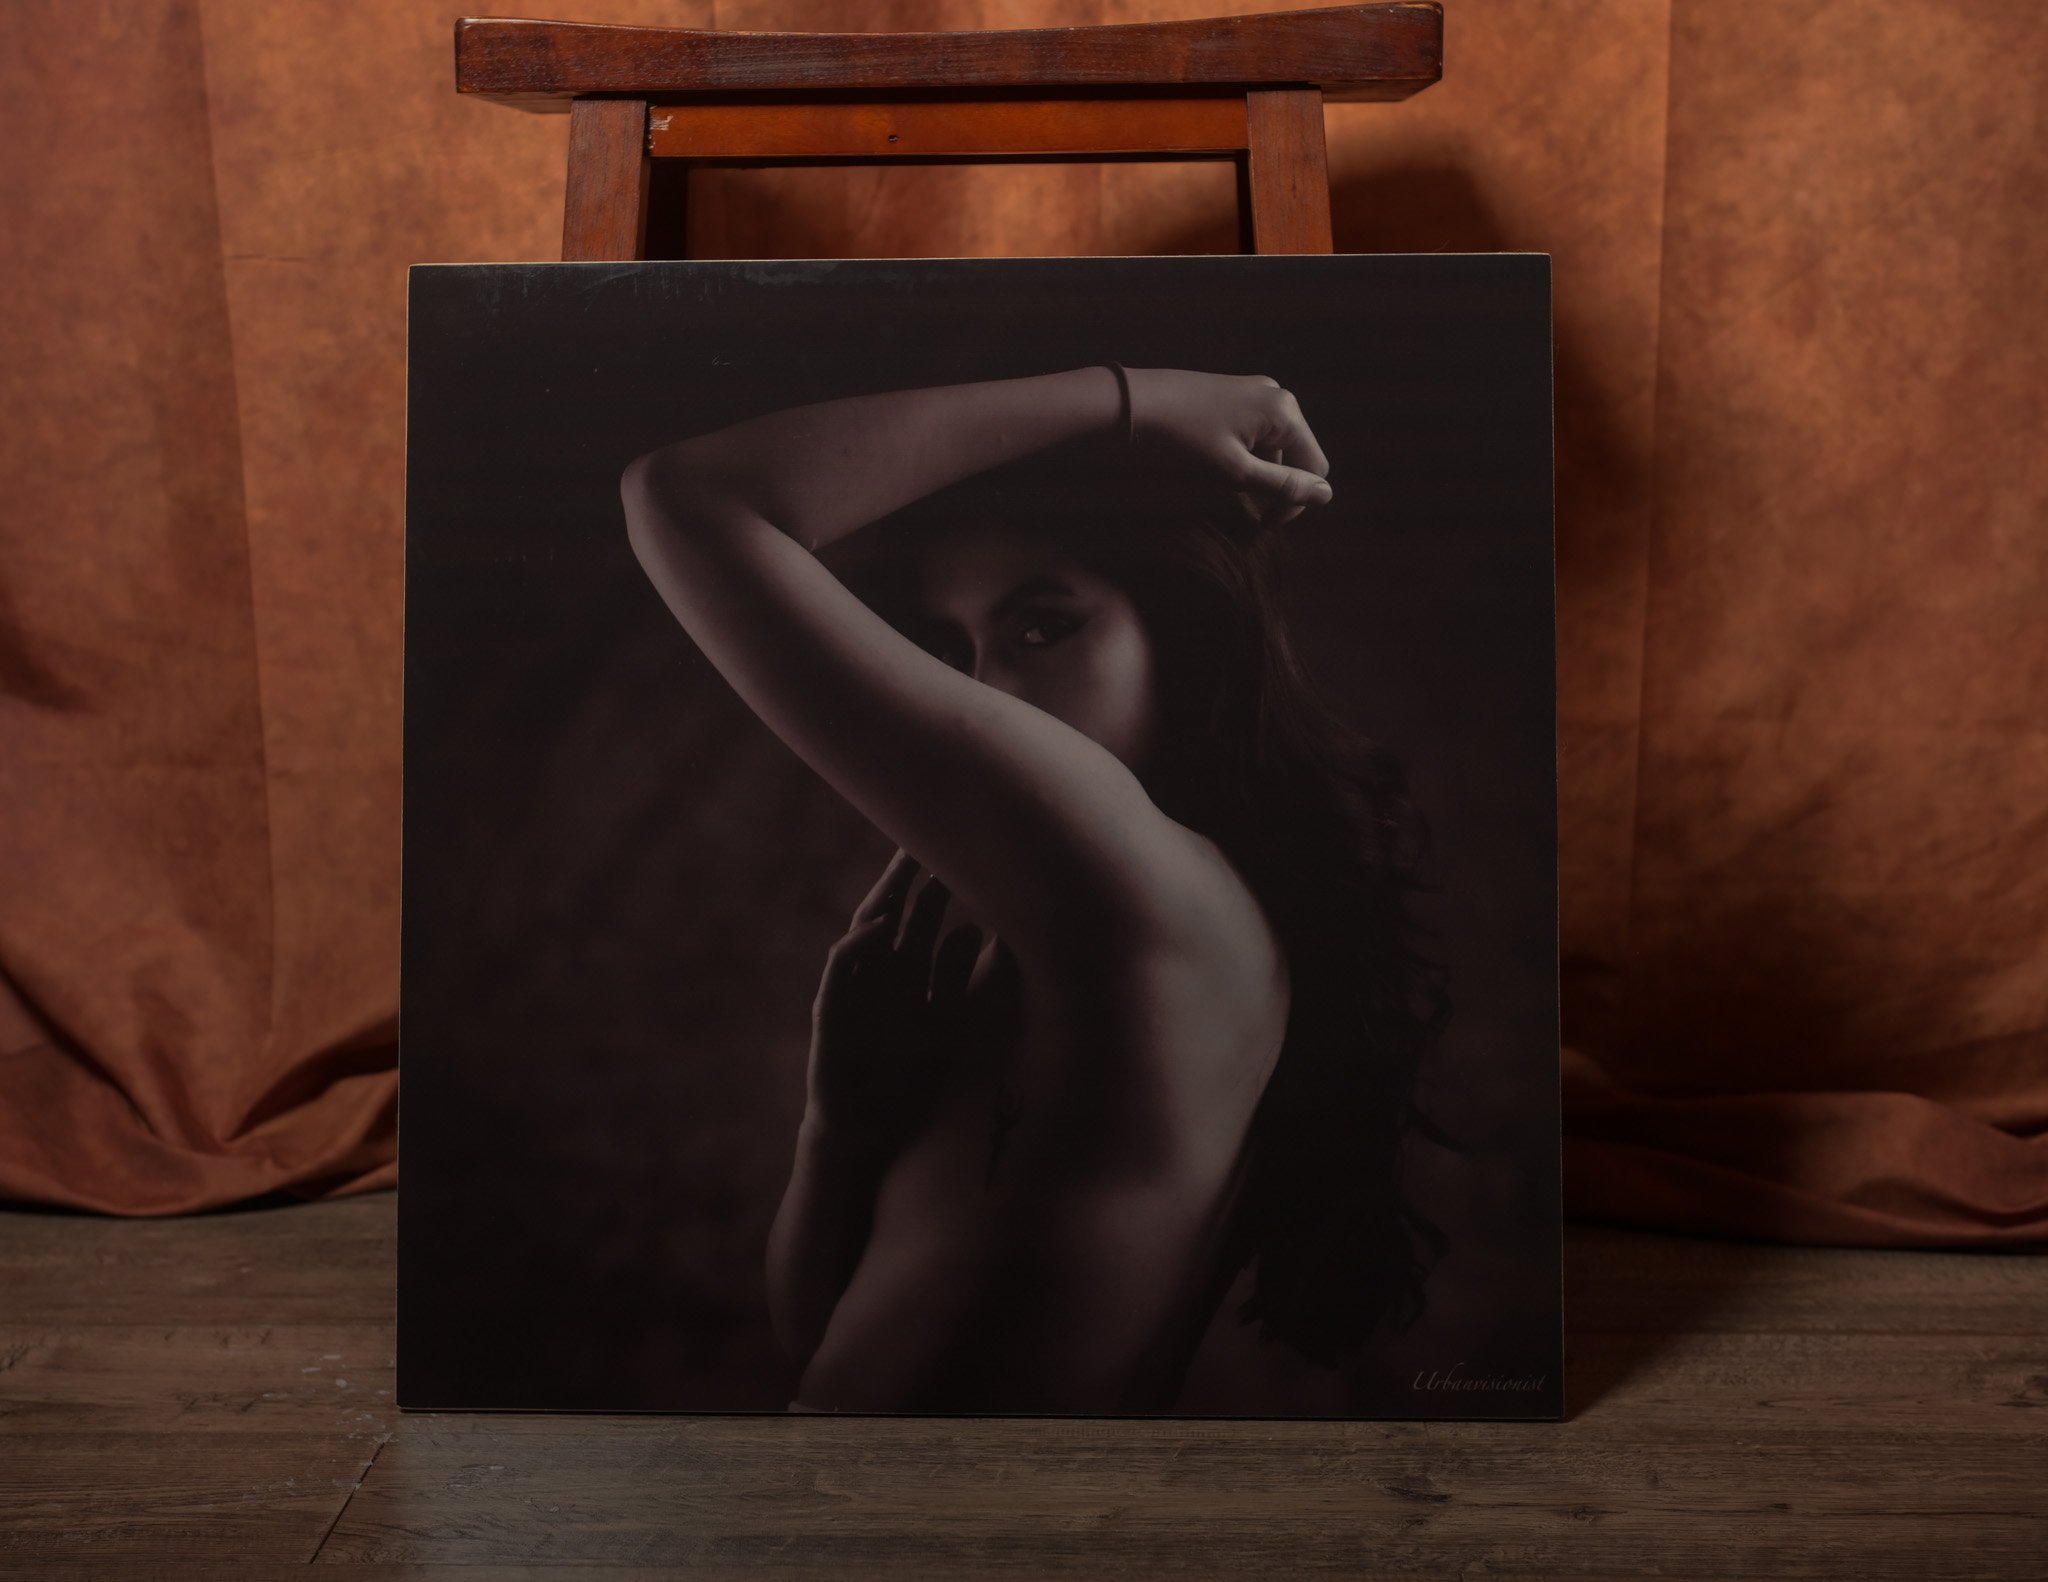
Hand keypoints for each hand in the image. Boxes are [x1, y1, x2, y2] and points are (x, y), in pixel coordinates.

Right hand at [806, 848, 981, 1162]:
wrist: (866, 1134)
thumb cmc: (905, 1079)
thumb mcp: (942, 1023)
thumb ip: (954, 977)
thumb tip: (978, 928)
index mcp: (904, 971)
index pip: (919, 914)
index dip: (937, 882)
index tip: (960, 845)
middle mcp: (877, 973)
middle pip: (894, 911)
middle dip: (910, 875)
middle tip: (931, 829)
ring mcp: (851, 990)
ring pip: (865, 931)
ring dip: (884, 897)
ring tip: (906, 863)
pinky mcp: (831, 1015)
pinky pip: (840, 973)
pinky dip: (856, 946)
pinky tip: (877, 926)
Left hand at [1124, 368, 1333, 532]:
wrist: (1140, 402)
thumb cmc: (1187, 438)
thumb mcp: (1236, 471)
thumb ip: (1282, 485)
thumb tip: (1326, 495)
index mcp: (1285, 412)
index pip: (1315, 467)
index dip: (1296, 501)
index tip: (1265, 523)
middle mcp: (1279, 397)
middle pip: (1297, 456)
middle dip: (1278, 487)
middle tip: (1248, 511)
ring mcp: (1258, 393)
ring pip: (1276, 447)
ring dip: (1261, 474)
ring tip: (1228, 488)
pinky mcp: (1239, 395)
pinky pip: (1259, 434)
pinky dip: (1249, 457)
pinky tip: (1222, 467)